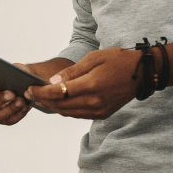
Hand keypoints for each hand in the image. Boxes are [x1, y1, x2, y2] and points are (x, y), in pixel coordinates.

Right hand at [0, 63, 32, 124]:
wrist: (25, 85)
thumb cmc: (15, 76)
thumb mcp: (13, 70)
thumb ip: (10, 71)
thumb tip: (12, 74)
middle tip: (11, 94)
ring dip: (11, 108)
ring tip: (21, 101)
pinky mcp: (5, 120)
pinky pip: (11, 120)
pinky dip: (19, 113)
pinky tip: (26, 106)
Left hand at [26, 48, 140, 119]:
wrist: (142, 74)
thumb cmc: (118, 60)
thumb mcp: (93, 58)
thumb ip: (71, 72)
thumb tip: (52, 82)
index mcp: (91, 85)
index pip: (58, 93)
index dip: (41, 92)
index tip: (30, 88)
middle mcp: (94, 102)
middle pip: (60, 106)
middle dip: (43, 100)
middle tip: (30, 94)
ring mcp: (99, 111)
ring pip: (67, 113)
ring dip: (52, 107)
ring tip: (41, 98)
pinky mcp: (102, 115)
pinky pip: (78, 115)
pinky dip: (65, 109)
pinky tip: (58, 102)